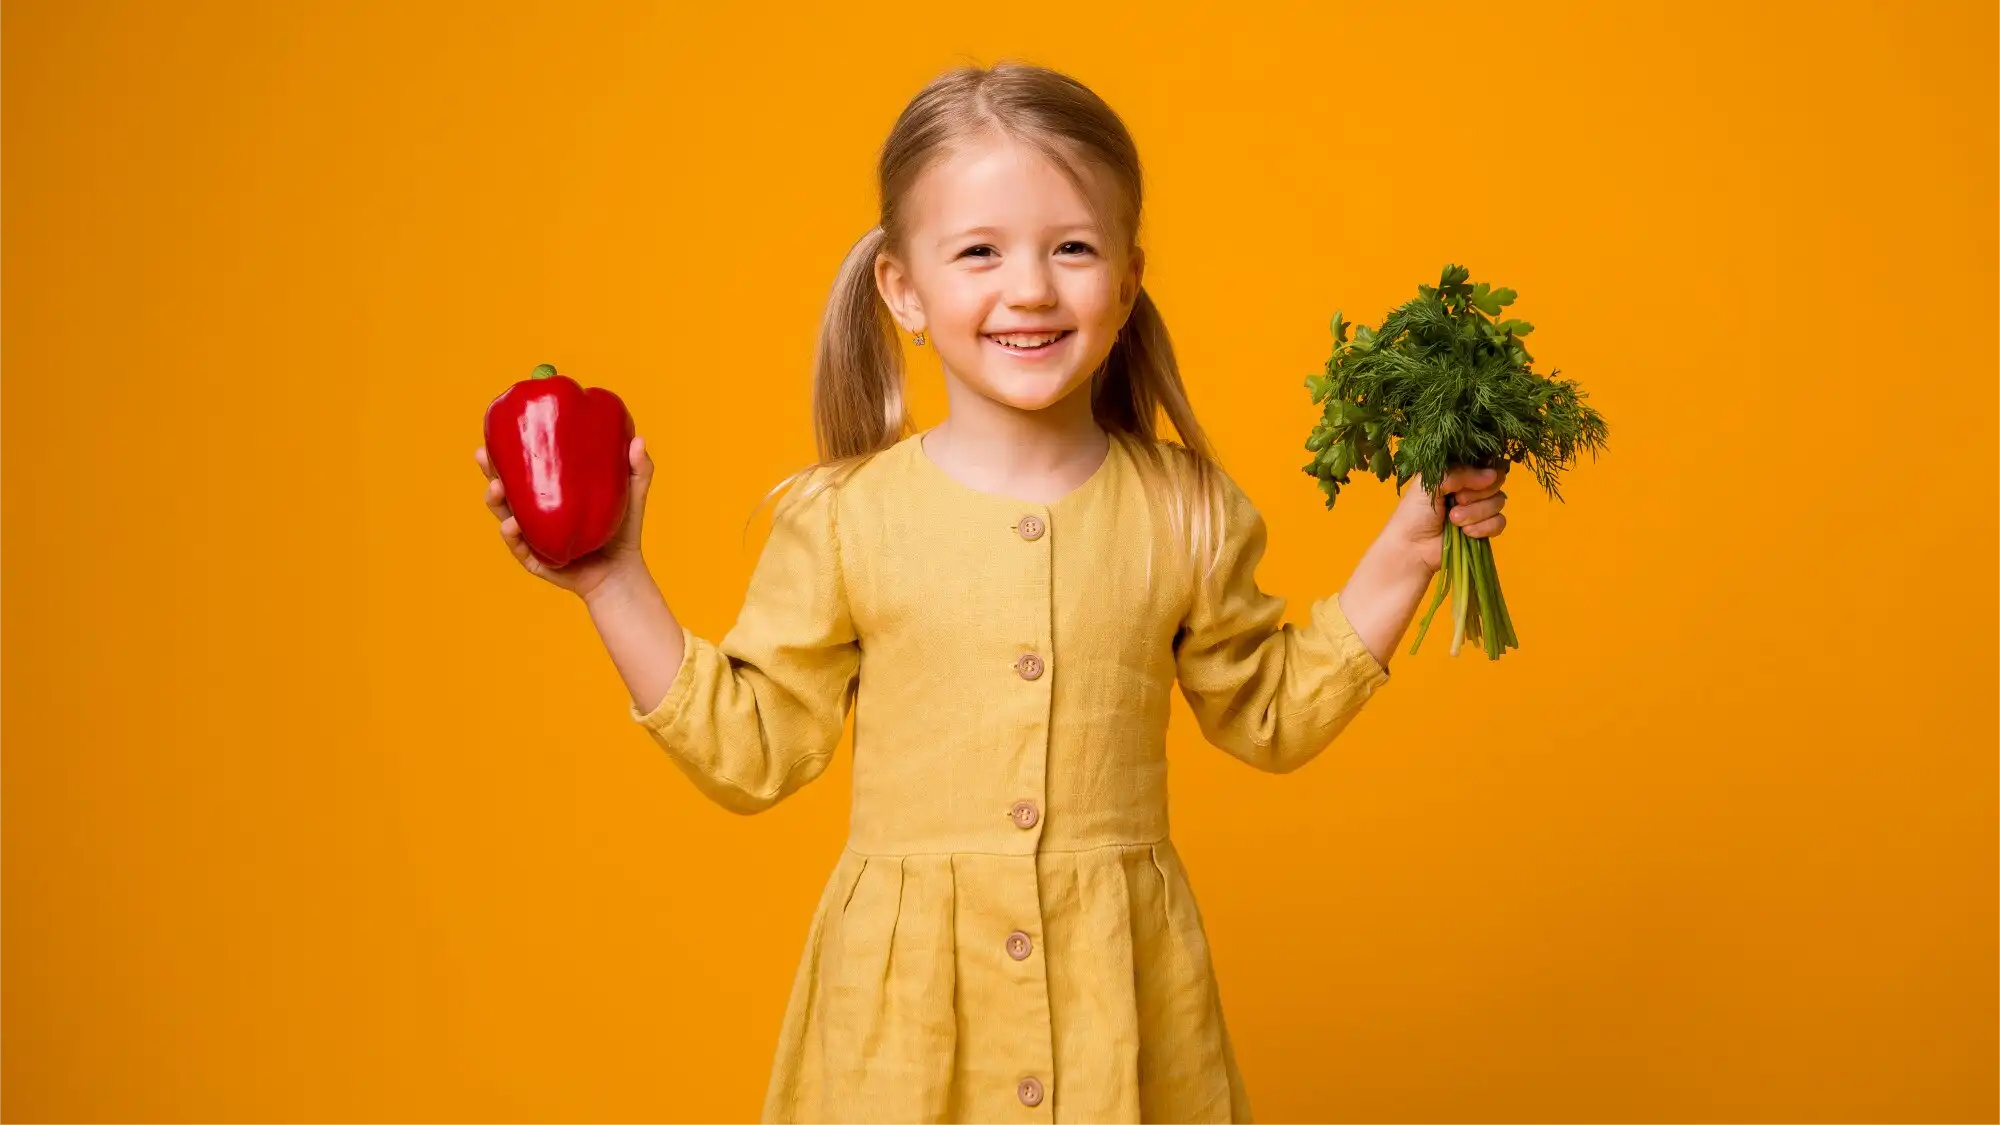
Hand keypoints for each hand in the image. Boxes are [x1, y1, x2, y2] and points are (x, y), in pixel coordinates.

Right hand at [475, 436, 654, 599]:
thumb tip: (639, 440)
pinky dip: (512, 534)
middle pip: (504, 488)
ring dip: (495, 500)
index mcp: (549, 493)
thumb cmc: (623, 531)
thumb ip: (638, 469)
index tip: (496, 433)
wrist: (622, 572)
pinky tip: (512, 523)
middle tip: (483, 455)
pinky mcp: (535, 559)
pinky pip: (518, 546)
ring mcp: (531, 536)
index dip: (506, 452)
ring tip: (496, 487)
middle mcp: (535, 513)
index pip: (523, 468)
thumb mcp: (632, 495)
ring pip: (504, 515)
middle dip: (490, 471)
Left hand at [1391, 463, 1510, 573]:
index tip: (1469, 483)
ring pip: (1498, 503)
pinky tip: (1466, 532)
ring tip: (1453, 520)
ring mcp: (1479, 510)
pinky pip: (1499, 522)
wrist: (1412, 547)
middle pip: (1496, 483)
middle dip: (1476, 495)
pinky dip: (1484, 527)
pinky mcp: (1484, 530)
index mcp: (1458, 474)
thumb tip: (1491, 474)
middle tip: (1455, 502)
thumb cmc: (1415, 512)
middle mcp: (1471, 489)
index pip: (1485, 465)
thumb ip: (1458, 474)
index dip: (1482, 473)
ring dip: (1476, 513)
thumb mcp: (1431, 485)